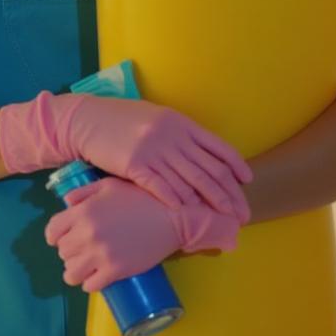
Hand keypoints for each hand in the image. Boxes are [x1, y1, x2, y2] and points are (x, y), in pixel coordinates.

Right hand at [0, 90, 251, 220]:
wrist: (88, 120)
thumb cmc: (122, 120)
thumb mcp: (156, 118)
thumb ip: (178, 133)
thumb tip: (199, 152)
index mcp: (181, 123)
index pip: (217, 146)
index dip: (235, 166)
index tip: (247, 182)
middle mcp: (172, 135)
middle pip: (209, 170)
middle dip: (228, 195)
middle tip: (241, 213)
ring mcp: (154, 150)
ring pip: (189, 181)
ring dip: (208, 203)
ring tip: (221, 218)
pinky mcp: (135, 164)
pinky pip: (161, 186)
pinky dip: (177, 200)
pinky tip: (188, 212)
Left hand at [46, 177, 239, 291]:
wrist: (170, 216)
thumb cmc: (140, 197)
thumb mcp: (109, 186)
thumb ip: (84, 193)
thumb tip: (67, 204)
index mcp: (82, 212)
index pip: (52, 231)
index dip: (55, 237)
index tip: (62, 240)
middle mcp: (86, 234)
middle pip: (62, 252)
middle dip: (71, 252)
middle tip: (84, 250)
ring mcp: (100, 254)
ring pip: (70, 273)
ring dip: (77, 271)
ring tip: (88, 267)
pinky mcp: (115, 271)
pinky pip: (89, 286)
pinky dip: (91, 283)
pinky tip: (98, 277)